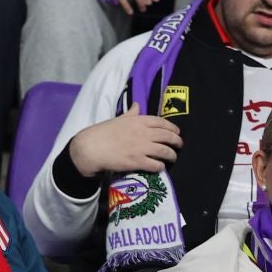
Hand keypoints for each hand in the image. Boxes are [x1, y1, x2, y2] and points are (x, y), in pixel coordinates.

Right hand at [66, 103, 182, 177]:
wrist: (91, 147)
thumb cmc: (103, 132)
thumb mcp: (118, 119)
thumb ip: (131, 113)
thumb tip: (137, 104)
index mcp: (138, 121)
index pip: (162, 122)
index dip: (172, 127)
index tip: (177, 132)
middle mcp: (143, 133)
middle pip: (168, 136)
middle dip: (177, 141)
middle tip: (179, 145)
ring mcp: (141, 148)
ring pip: (165, 151)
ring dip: (172, 155)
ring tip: (173, 158)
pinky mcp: (137, 162)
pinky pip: (156, 164)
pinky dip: (161, 166)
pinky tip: (161, 167)